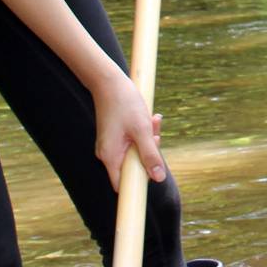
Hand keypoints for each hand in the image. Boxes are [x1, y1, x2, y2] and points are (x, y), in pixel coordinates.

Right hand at [93, 70, 167, 189]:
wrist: (109, 80)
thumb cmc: (124, 103)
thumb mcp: (142, 129)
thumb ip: (150, 154)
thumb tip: (158, 178)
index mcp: (110, 156)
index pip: (123, 185)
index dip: (139, 183)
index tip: (153, 171)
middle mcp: (108, 154)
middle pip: (133, 168)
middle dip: (149, 153)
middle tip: (155, 135)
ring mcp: (111, 145)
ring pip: (136, 153)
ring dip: (149, 140)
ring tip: (153, 120)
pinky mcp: (116, 137)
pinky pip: (133, 142)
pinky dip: (143, 134)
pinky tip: (150, 118)